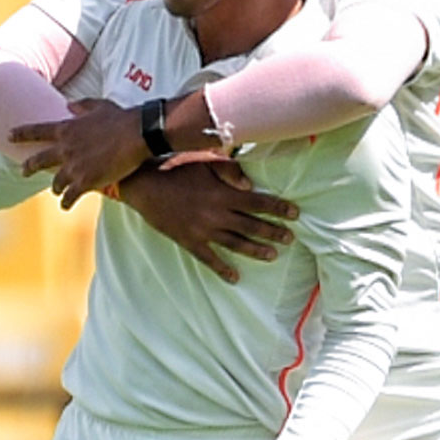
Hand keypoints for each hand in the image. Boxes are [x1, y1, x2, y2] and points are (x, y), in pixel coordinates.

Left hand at [11, 98, 147, 207]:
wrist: (136, 135)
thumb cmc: (120, 118)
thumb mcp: (99, 105)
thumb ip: (81, 105)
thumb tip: (69, 104)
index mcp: (66, 129)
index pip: (37, 132)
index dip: (21, 134)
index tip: (9, 136)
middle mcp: (65, 149)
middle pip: (39, 160)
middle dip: (29, 167)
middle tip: (23, 171)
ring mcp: (73, 166)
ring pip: (56, 182)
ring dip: (56, 187)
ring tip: (56, 192)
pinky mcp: (86, 181)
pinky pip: (70, 196)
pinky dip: (66, 202)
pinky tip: (65, 206)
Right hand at [117, 160, 295, 284]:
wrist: (145, 185)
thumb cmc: (174, 168)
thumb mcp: (204, 161)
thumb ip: (229, 170)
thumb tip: (250, 185)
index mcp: (223, 194)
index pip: (258, 202)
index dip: (278, 208)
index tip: (295, 214)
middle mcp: (217, 214)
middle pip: (252, 225)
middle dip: (273, 232)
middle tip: (289, 239)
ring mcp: (203, 230)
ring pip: (236, 243)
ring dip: (256, 250)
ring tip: (272, 256)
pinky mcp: (189, 240)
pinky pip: (208, 258)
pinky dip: (222, 269)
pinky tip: (234, 277)